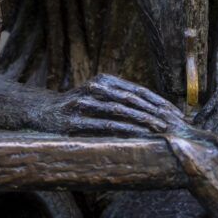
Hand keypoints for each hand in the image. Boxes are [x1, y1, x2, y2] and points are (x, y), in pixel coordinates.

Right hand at [33, 74, 186, 137]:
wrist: (40, 112)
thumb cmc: (76, 109)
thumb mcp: (98, 99)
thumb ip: (120, 102)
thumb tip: (155, 116)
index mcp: (105, 81)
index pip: (139, 90)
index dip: (159, 102)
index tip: (177, 115)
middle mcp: (95, 87)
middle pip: (132, 99)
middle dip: (156, 112)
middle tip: (174, 125)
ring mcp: (84, 102)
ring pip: (119, 110)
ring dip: (142, 120)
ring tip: (160, 130)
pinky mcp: (74, 119)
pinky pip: (103, 124)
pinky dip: (122, 129)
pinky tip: (136, 136)